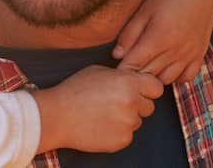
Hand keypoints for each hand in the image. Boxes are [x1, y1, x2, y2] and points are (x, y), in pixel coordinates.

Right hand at [32, 65, 162, 153]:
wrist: (55, 116)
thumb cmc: (72, 91)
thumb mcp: (97, 71)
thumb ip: (121, 76)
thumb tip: (134, 80)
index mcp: (127, 82)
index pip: (156, 87)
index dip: (147, 89)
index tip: (138, 91)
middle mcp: (132, 102)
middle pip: (149, 106)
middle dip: (136, 105)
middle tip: (114, 103)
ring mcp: (128, 123)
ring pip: (137, 121)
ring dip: (125, 119)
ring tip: (102, 115)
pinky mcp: (122, 140)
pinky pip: (127, 135)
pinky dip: (116, 132)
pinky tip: (99, 125)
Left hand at [114, 0, 212, 83]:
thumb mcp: (143, 11)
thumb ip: (129, 34)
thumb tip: (117, 55)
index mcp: (158, 39)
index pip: (134, 65)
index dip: (122, 70)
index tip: (113, 71)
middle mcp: (176, 51)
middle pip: (149, 75)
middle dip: (135, 75)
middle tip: (125, 71)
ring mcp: (190, 54)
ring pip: (167, 80)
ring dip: (153, 77)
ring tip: (144, 68)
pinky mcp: (201, 53)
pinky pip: (188, 77)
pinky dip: (175, 77)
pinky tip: (165, 68)